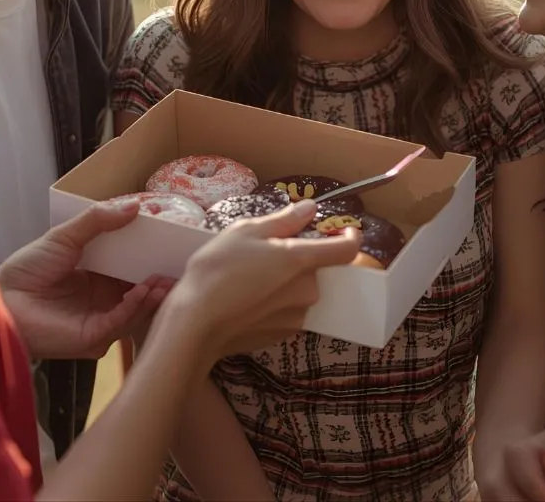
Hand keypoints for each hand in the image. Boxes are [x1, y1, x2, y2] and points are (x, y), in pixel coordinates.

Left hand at [0, 199, 172, 359]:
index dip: (150, 254)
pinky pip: (121, 321)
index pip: (132, 266)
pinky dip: (135, 305)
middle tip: (178, 261)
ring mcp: (101, 319)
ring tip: (167, 277)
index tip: (169, 238)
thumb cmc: (28, 268)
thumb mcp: (65, 236)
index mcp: (98, 276)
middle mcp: (103, 299)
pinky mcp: (93, 336)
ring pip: (137, 307)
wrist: (1, 299)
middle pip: (140, 288)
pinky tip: (144, 289)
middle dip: (160, 276)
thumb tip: (135, 205)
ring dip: (154, 292)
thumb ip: (98, 220)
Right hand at [147, 199, 361, 360]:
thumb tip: (310, 209)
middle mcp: (307, 291)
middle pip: (315, 268)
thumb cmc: (218, 270)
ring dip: (284, 281)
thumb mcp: (246, 232)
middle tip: (263, 253)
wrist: (194, 325)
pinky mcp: (282, 336)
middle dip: (297, 258)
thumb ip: (284, 220)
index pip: (346, 249)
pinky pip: (287, 310)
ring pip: (299, 290)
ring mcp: (296, 317)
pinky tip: (246, 299)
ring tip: (249, 278)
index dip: (350, 235)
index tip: (343, 228)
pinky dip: (274, 302)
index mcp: (302, 261)